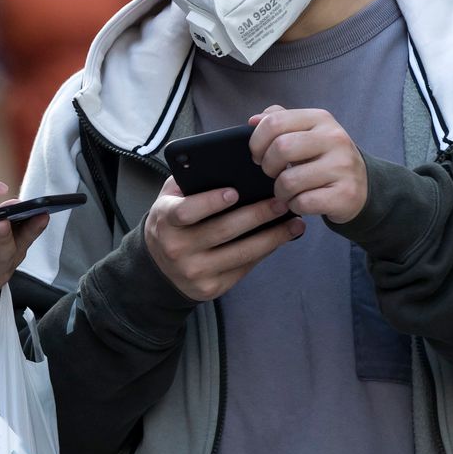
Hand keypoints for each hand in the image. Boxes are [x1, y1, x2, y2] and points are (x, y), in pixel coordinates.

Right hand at [144, 178, 302, 300]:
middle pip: (223, 230)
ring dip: (272, 237)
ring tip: (294, 223)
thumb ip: (188, 181)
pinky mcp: (210, 288)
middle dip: (257, 215)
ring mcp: (194, 271)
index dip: (210, 202)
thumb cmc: (172, 223)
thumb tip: (224, 165)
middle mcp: (177, 248)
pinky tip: (280, 239)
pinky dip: (265, 252)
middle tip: (281, 202)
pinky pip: (244, 268)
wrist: (159, 268)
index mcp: (165, 221)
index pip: (186, 211)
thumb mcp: (169, 199)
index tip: (234, 192)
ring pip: (241, 253)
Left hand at [248, 105, 367, 223]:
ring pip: (289, 181)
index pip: (274, 121)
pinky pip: (302, 202)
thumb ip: (280, 122)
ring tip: (288, 191)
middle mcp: (335, 138)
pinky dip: (295, 206)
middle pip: (281, 148)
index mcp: (320, 119)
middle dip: (268, 166)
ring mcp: (343, 166)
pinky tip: (301, 202)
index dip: (257, 142)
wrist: (362, 186)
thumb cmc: (323, 158)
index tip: (259, 155)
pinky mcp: (346, 194)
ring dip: (280, 192)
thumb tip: (253, 121)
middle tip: (273, 174)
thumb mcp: (305, 133)